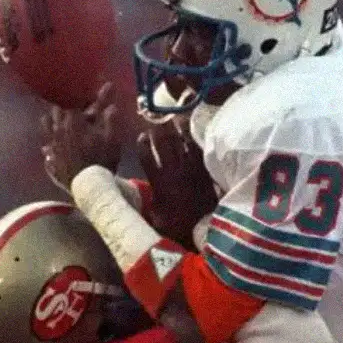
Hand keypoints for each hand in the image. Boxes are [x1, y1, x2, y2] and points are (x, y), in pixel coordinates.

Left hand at [41, 83, 120, 193]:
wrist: (90, 186)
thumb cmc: (103, 159)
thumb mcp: (112, 138)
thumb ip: (110, 119)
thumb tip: (111, 106)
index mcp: (73, 121)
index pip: (72, 100)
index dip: (80, 97)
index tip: (86, 98)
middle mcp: (58, 129)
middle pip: (56, 109)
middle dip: (65, 106)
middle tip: (74, 109)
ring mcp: (53, 144)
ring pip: (46, 124)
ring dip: (52, 121)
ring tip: (58, 122)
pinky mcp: (51, 158)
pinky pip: (46, 147)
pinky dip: (50, 144)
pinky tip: (53, 147)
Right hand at [137, 117, 218, 248]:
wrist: (206, 227)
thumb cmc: (179, 226)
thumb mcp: (156, 218)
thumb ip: (148, 203)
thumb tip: (136, 197)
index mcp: (159, 183)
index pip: (146, 157)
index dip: (143, 145)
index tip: (142, 136)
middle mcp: (172, 171)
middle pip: (163, 143)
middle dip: (158, 128)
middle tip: (156, 117)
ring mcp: (189, 168)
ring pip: (180, 141)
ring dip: (175, 127)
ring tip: (171, 115)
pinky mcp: (203, 168)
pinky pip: (196, 147)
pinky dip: (192, 135)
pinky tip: (189, 126)